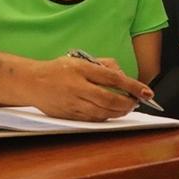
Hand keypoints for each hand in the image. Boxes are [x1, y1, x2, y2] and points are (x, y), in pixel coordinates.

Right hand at [27, 56, 153, 121]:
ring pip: (103, 112)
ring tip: (126, 108)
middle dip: (127, 103)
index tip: (146, 91)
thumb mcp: (78, 60)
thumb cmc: (56, 70)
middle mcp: (77, 86)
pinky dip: (106, 117)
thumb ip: (101, 64)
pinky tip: (110, 113)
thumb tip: (121, 74)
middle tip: (136, 102)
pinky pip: (93, 119)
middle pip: (110, 98)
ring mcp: (73, 102)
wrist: (31, 82)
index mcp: (80, 69)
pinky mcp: (70, 115)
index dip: (132, 86)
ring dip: (119, 112)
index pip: (113, 78)